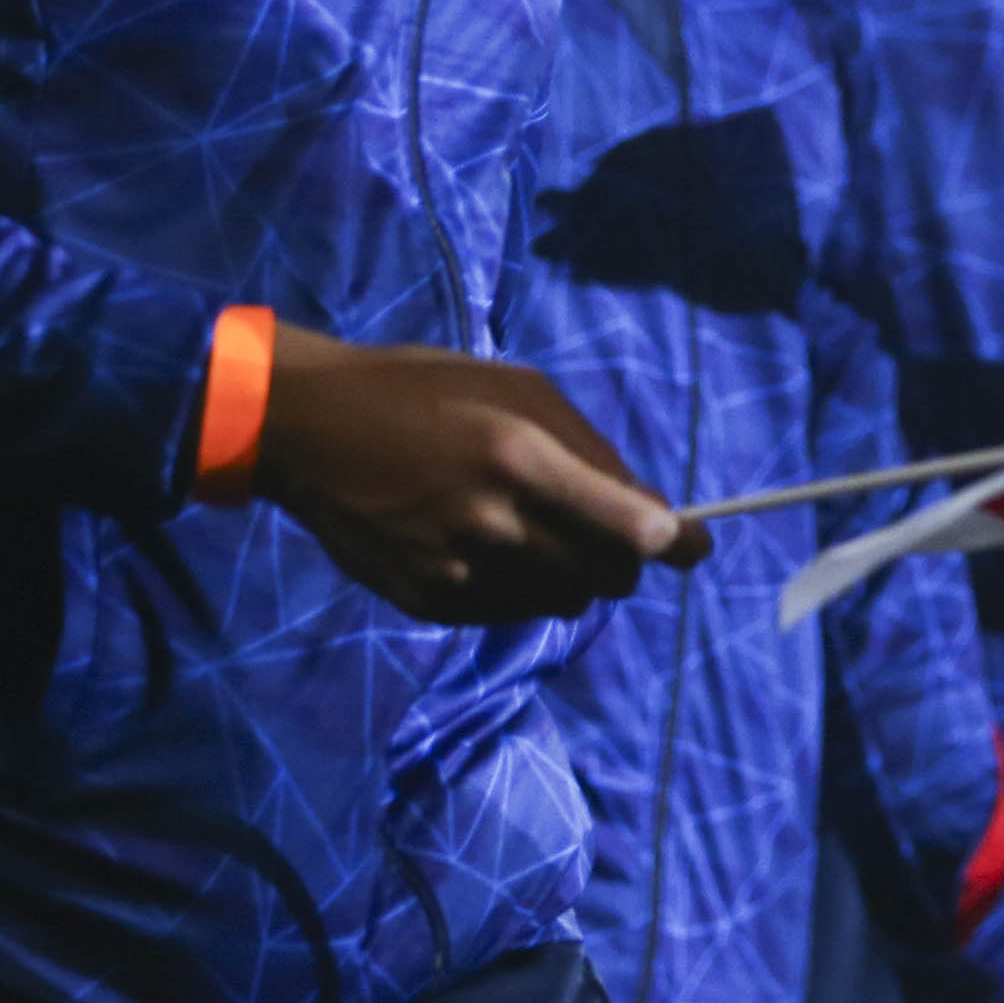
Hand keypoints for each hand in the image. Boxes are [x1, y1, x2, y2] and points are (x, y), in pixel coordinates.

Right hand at [252, 328, 695, 620]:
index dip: (676, 544)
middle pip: (608, 578)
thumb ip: (588, 449)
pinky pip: (510, 613)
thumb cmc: (426, 392)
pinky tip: (489, 547)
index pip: (631, 528)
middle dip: (625, 559)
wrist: (309, 430)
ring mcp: (456, 571)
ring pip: (564, 603)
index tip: (694, 546)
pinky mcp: (426, 602)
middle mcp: (493, 523)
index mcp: (522, 457)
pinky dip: (520, 588)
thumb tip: (649, 508)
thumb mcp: (518, 389)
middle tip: (613, 534)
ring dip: (573, 575)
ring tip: (538, 531)